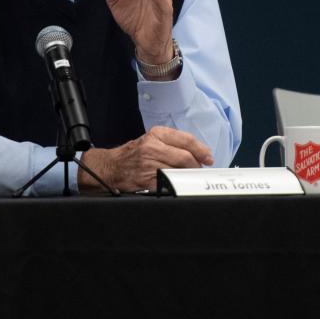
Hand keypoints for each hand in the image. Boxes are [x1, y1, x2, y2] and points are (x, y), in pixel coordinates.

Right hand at [78, 126, 214, 191]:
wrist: (111, 167)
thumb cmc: (133, 154)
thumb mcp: (151, 140)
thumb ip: (172, 144)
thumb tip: (197, 154)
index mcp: (156, 134)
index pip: (186, 140)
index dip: (201, 150)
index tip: (209, 158)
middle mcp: (152, 147)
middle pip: (185, 157)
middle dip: (196, 166)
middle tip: (200, 171)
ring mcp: (149, 164)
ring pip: (178, 171)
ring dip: (188, 177)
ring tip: (190, 178)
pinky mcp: (146, 180)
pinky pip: (167, 183)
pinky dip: (176, 185)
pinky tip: (178, 185)